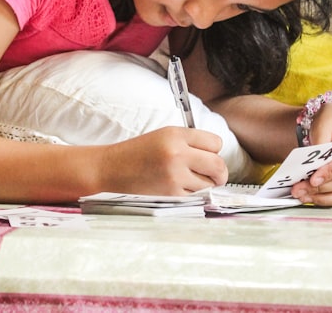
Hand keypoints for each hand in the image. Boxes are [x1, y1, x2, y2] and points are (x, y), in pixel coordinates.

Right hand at [99, 127, 228, 194]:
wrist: (111, 168)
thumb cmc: (138, 152)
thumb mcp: (163, 136)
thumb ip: (189, 142)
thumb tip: (216, 155)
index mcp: (176, 135)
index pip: (215, 143)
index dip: (215, 150)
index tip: (209, 155)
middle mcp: (178, 153)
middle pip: (218, 165)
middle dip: (220, 173)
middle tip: (215, 175)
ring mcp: (175, 175)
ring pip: (209, 184)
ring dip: (205, 184)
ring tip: (189, 180)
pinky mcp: (170, 194)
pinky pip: (195, 196)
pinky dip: (192, 194)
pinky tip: (178, 187)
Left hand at [290, 103, 331, 205]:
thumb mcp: (323, 122)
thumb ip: (320, 144)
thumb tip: (315, 168)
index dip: (331, 172)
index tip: (312, 179)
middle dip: (320, 188)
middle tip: (298, 190)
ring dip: (323, 198)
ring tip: (303, 196)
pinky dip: (329, 199)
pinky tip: (313, 198)